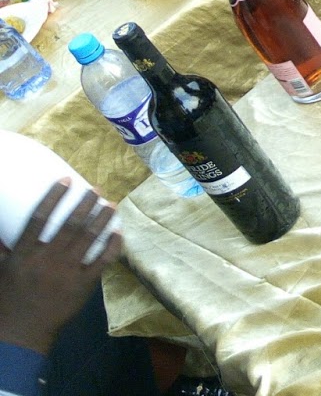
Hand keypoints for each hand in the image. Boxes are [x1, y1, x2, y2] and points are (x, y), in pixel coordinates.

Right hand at [0, 181, 121, 355]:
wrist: (21, 332)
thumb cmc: (8, 299)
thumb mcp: (1, 270)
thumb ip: (4, 248)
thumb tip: (4, 228)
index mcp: (24, 255)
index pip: (39, 219)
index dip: (54, 197)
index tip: (67, 180)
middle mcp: (47, 260)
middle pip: (70, 224)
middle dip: (86, 204)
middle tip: (96, 189)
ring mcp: (67, 272)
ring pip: (89, 239)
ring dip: (103, 219)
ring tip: (111, 204)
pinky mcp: (82, 285)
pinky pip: (102, 261)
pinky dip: (113, 246)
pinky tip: (119, 233)